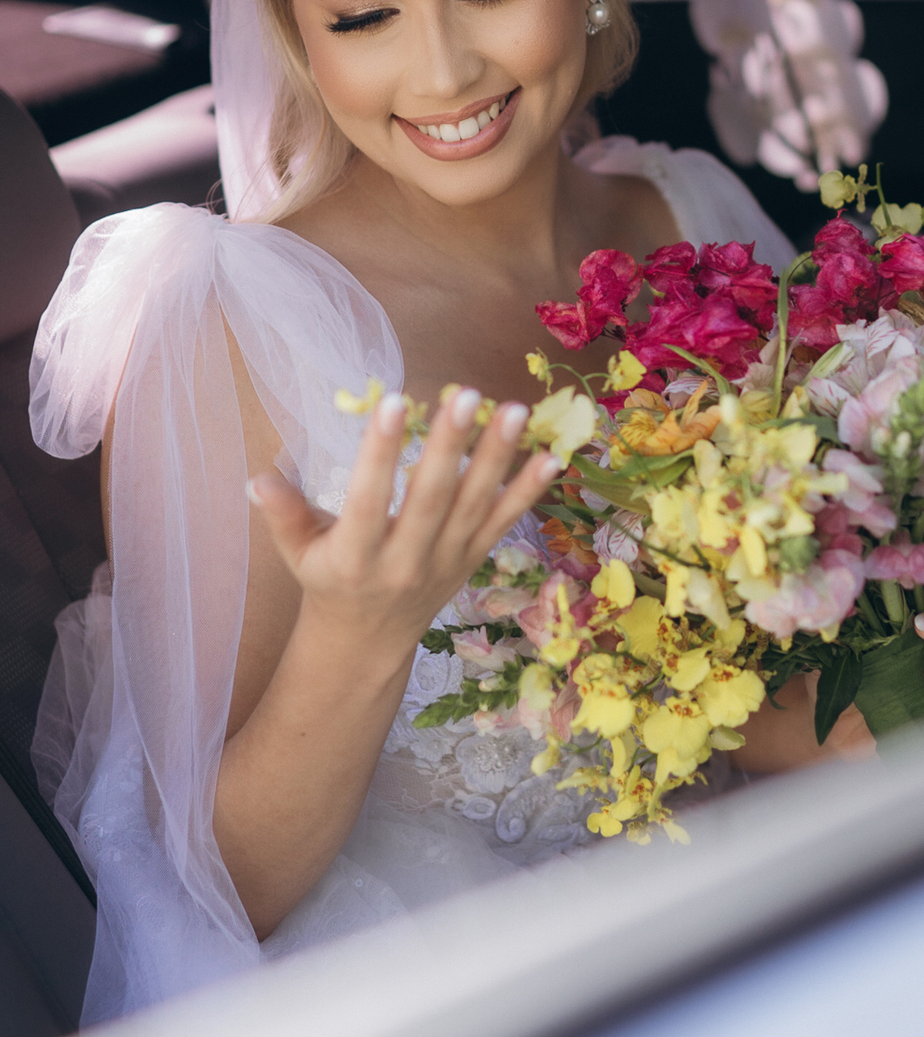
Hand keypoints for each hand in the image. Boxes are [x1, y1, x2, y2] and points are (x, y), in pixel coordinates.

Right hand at [248, 387, 559, 663]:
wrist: (368, 642)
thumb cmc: (328, 580)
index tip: (393, 402)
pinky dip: (529, 491)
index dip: (381, 453)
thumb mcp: (296, 554)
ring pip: (476, 506)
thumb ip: (282, 514)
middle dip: (451, 446)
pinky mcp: (473, 558)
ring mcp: (446, 561)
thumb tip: (258, 477)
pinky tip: (553, 456)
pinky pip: (504, 522)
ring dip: (498, 458)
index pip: (367, 500)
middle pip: (432, 499)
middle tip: (466, 395)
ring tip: (517, 412)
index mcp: (355, 558)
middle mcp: (405, 561)